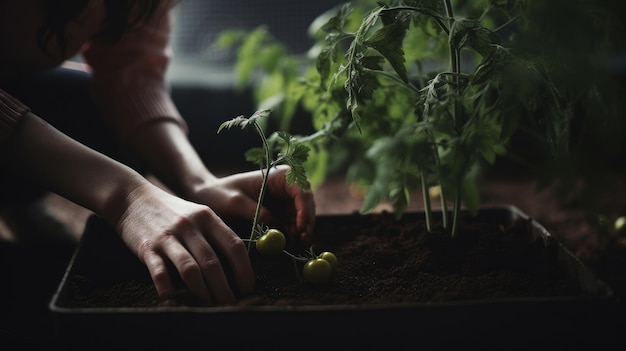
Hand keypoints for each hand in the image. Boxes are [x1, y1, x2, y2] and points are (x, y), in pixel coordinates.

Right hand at [114, 182, 254, 304]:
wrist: (132, 197)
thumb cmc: (172, 211)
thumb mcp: (199, 214)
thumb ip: (217, 234)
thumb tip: (240, 264)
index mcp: (207, 218)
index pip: (234, 245)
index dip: (245, 270)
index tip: (248, 287)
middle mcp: (190, 226)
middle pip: (213, 263)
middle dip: (225, 289)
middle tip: (230, 304)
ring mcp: (168, 237)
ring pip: (190, 270)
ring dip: (203, 292)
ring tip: (210, 306)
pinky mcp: (147, 247)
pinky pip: (159, 271)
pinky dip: (167, 287)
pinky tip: (173, 298)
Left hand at [189, 165, 315, 244]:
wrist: (209, 196)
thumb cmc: (220, 193)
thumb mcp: (235, 203)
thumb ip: (257, 213)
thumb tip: (277, 226)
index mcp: (278, 175)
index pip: (301, 191)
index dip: (304, 209)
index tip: (299, 227)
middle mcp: (287, 185)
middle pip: (307, 204)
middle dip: (307, 222)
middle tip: (303, 241)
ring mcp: (285, 199)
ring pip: (303, 215)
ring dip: (303, 230)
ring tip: (299, 245)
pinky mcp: (281, 212)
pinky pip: (293, 223)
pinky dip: (295, 233)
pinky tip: (293, 244)